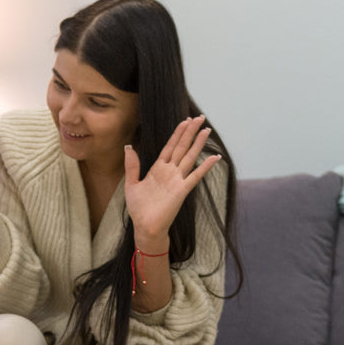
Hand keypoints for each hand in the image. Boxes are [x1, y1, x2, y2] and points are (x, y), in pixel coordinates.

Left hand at [124, 116, 221, 245]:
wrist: (145, 227)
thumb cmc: (138, 209)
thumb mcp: (131, 184)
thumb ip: (132, 166)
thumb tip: (128, 146)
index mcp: (157, 169)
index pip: (170, 147)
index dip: (177, 134)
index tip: (185, 121)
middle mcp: (169, 172)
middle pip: (182, 147)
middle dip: (190, 132)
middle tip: (200, 117)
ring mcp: (177, 180)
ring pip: (189, 157)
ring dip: (198, 144)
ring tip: (206, 130)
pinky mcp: (182, 190)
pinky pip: (195, 176)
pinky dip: (205, 167)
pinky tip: (214, 157)